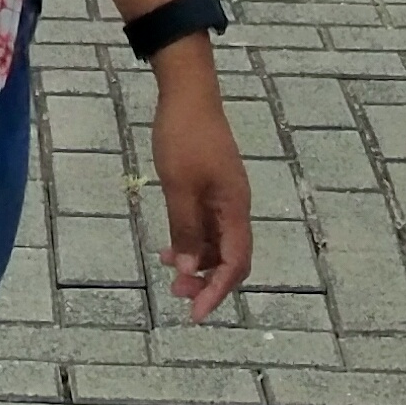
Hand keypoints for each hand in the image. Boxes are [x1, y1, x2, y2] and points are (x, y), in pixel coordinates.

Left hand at [150, 54, 251, 320]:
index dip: (217, 291)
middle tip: (177, 294)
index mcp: (234, 208)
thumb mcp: (179, 186)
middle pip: (230, 257)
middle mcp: (235, 206)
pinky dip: (193, 241)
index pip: (235, 263)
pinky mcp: (212, 186)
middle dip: (207, 281)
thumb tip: (190, 269)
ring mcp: (224, 196)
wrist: (187, 91)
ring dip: (198, 262)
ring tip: (170, 272)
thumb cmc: (183, 136)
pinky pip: (207, 225)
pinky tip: (171, 247)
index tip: (196, 313)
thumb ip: (186, 229)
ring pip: (218, 243)